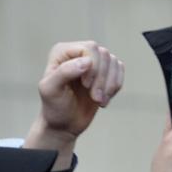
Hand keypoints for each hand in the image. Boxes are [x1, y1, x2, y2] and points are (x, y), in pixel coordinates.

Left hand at [25, 41, 124, 160]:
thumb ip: (64, 72)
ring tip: (98, 100)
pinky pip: (120, 70)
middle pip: (103, 54)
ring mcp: (94, 61)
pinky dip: (116, 86)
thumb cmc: (55, 107)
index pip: (89, 48)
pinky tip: (104, 99)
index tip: (86, 86)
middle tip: (94, 97)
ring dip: (110, 85)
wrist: (65, 123)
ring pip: (114, 62)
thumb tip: (87, 61)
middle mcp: (78, 53)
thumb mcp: (51, 90)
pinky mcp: (106, 72)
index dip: (92, 67)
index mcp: (62, 52)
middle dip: (102, 78)